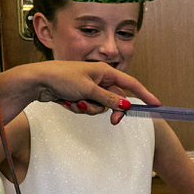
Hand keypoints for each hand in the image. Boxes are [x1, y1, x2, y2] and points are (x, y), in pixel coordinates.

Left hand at [8, 60, 158, 123]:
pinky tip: (67, 101)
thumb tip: (126, 105)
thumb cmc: (62, 78)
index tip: (156, 105)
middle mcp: (99, 79)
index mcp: (105, 71)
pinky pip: (88, 108)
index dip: (145, 95)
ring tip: (75, 102)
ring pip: (101, 107)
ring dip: (89, 109)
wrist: (37, 81)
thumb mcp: (89, 90)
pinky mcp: (80, 96)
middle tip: (114, 122)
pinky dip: (79, 108)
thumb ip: (109, 99)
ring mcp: (89, 88)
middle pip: (116, 99)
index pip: (131, 84)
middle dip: (112, 110)